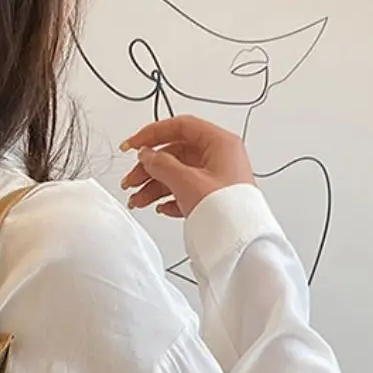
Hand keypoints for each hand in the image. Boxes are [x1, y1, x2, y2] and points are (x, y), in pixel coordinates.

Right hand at [120, 115, 254, 218]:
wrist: (241, 245)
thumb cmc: (228, 211)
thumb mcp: (188, 182)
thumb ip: (162, 165)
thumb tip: (147, 155)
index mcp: (220, 144)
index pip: (181, 127)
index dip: (153, 134)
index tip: (133, 145)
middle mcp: (219, 158)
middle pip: (176, 153)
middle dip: (149, 168)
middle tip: (131, 180)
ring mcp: (216, 179)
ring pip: (178, 174)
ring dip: (154, 186)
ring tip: (137, 200)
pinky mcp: (213, 199)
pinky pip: (185, 191)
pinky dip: (169, 198)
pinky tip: (160, 207)